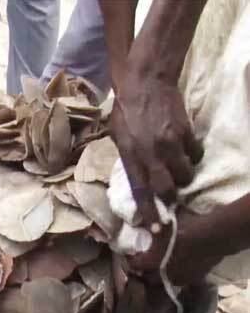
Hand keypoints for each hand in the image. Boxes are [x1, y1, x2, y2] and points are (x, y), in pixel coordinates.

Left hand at [110, 74, 202, 229]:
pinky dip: (191, 156)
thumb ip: (128, 159)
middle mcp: (152, 153)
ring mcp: (171, 144)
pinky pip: (194, 154)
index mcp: (131, 156)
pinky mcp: (186, 133)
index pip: (140, 191)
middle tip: (169, 197)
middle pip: (168, 189)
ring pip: (185, 174)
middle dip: (169, 198)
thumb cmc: (125, 111)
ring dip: (182, 177)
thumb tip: (137, 180)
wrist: (144, 83)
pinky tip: (183, 149)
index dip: (149, 212)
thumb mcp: (117, 138)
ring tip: (175, 169)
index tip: (156, 229)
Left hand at [127, 211, 221, 285]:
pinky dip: (177, 275)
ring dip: (160, 276)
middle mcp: (164, 274)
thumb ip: (150, 227)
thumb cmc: (185, 228)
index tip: (129, 256)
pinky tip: (178, 267)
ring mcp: (181, 278)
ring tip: (160, 267)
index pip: (135, 265)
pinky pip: (182, 280)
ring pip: (165, 281)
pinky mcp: (195, 278)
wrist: (213, 235)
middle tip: (143, 264)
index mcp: (152, 261)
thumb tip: (139, 224)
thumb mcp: (162, 224)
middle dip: (144, 272)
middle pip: (148, 278)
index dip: (130, 260)